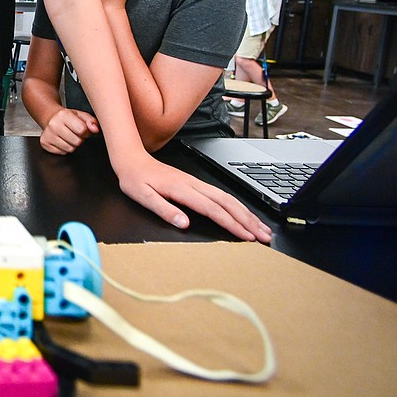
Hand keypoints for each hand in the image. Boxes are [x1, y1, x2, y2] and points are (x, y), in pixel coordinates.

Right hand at [39, 108, 99, 154]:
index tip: (82, 129)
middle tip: (75, 133)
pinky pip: (62, 152)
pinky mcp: (44, 143)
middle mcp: (54, 124)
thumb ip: (91, 121)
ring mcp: (48, 134)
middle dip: (79, 139)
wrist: (51, 118)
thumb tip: (95, 129)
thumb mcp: (81, 115)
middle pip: (77, 142)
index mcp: (64, 115)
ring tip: (68, 137)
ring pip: (69, 149)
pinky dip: (64, 148)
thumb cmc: (68, 117)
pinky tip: (62, 140)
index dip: (86, 132)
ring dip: (72, 145)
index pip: (82, 130)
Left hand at [115, 156, 272, 243]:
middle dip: (248, 220)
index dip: (231, 224)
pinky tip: (242, 213)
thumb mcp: (143, 197)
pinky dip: (236, 206)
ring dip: (246, 213)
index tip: (246, 236)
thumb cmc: (135, 179)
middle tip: (264, 236)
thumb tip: (184, 223)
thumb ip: (164, 210)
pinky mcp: (195, 183)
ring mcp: (196, 183)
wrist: (132, 160)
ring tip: (261, 227)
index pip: (213, 210)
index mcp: (182, 190)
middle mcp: (193, 185)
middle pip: (227, 203)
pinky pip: (221, 195)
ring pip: (228, 198)